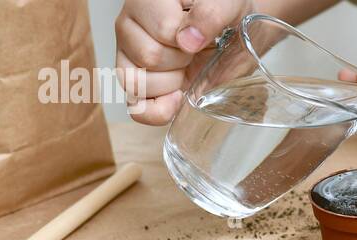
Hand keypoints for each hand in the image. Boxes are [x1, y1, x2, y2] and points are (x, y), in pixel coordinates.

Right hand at [115, 0, 253, 124]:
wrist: (228, 23)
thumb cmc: (221, 10)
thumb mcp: (225, 3)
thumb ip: (209, 14)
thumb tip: (187, 41)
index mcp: (147, 2)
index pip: (164, 31)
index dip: (190, 40)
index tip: (203, 34)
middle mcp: (129, 26)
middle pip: (149, 58)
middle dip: (182, 60)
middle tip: (195, 49)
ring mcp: (128, 55)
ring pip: (137, 84)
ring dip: (171, 82)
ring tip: (185, 65)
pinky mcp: (137, 82)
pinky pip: (136, 108)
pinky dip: (158, 112)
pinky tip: (177, 99)